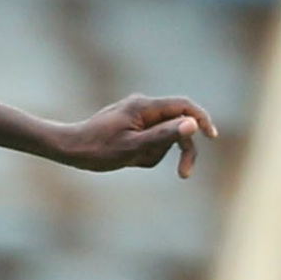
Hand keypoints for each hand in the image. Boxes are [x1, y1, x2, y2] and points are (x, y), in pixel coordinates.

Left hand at [52, 94, 217, 177]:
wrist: (69, 149)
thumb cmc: (97, 149)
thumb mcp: (133, 147)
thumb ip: (164, 135)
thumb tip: (192, 124)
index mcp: (144, 106)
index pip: (184, 106)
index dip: (201, 119)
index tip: (212, 136)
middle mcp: (143, 107)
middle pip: (177, 124)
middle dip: (180, 148)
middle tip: (184, 173)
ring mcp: (137, 116)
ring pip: (164, 136)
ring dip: (156, 153)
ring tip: (132, 160)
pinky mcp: (133, 126)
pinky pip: (151, 141)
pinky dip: (145, 154)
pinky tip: (128, 159)